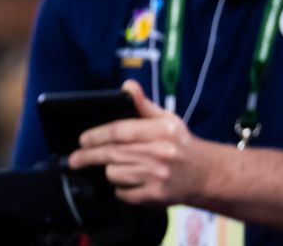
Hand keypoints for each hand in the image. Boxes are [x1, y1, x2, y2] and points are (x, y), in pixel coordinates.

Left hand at [69, 80, 219, 205]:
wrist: (207, 175)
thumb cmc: (181, 144)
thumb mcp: (167, 120)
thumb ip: (144, 104)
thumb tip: (127, 86)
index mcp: (161, 131)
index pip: (119, 131)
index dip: (96, 135)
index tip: (82, 140)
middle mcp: (161, 153)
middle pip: (112, 154)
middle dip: (88, 156)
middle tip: (75, 158)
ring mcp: (158, 176)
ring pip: (114, 174)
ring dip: (108, 171)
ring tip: (112, 167)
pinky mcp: (157, 196)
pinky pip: (124, 194)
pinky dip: (120, 189)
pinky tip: (127, 182)